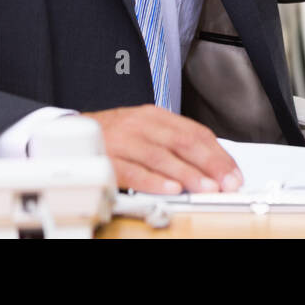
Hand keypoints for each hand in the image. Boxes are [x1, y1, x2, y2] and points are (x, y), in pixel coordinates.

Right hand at [82, 105, 243, 193]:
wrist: (71, 134)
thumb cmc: (115, 136)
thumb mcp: (146, 131)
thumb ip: (174, 144)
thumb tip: (211, 167)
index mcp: (155, 116)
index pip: (194, 133)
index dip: (217, 154)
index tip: (233, 173)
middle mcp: (141, 124)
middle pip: (182, 142)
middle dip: (208, 164)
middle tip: (225, 183)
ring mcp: (123, 140)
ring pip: (161, 156)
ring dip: (186, 173)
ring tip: (205, 188)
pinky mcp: (107, 158)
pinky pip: (133, 170)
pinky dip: (153, 180)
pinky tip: (169, 188)